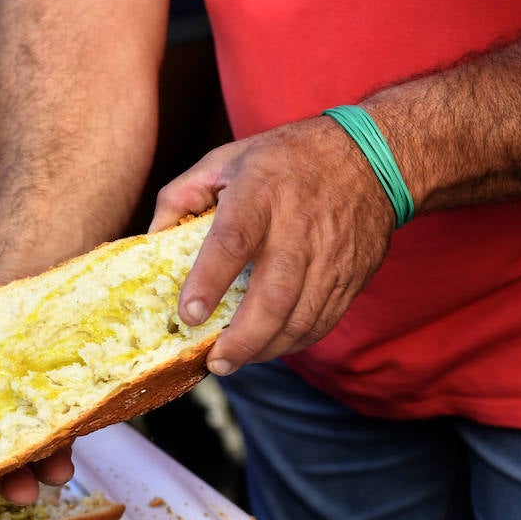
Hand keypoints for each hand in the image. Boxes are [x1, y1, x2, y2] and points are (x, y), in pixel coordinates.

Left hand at [150, 115, 397, 375]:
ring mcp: (330, 255)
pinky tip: (268, 348)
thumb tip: (151, 240)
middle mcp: (299, 227)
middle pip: (273, 294)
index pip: (233, 241)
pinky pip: (323, 320)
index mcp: (261, 193)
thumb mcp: (225, 160)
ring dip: (266, 348)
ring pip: (300, 316)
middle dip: (242, 337)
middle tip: (215, 362)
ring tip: (234, 361)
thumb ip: (181, 196)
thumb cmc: (284, 160)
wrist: (369, 156)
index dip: (210, 281)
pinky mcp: (351, 275)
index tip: (189, 315)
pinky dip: (294, 342)